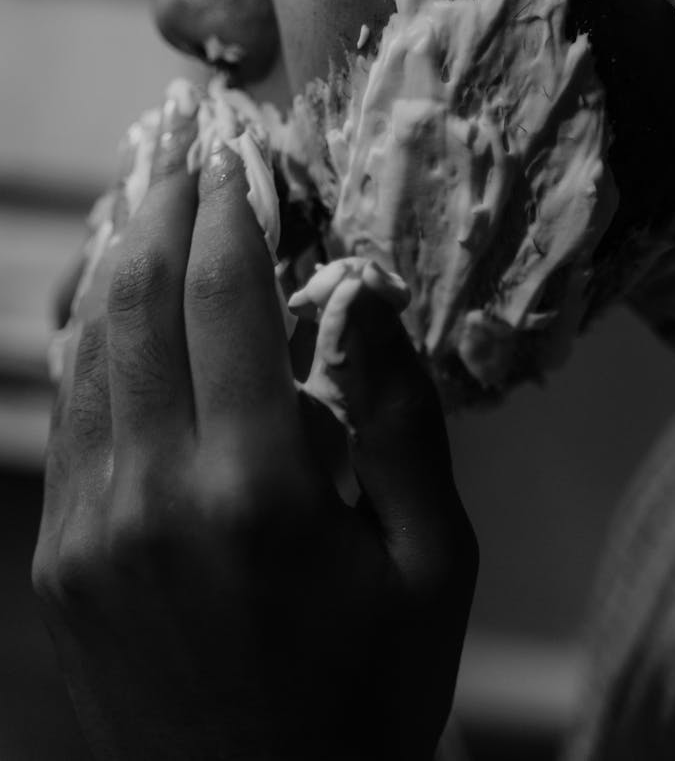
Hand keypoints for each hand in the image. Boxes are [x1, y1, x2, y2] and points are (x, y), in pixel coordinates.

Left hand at [33, 104, 478, 760]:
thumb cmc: (370, 692)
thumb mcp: (434, 563)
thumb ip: (402, 422)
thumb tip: (365, 295)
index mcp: (258, 493)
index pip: (226, 302)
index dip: (231, 216)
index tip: (238, 163)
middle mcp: (154, 497)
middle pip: (138, 304)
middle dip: (161, 214)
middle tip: (187, 164)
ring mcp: (89, 531)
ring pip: (87, 352)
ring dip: (118, 268)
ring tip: (149, 216)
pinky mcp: (61, 562)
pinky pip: (69, 420)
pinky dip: (92, 346)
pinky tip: (118, 315)